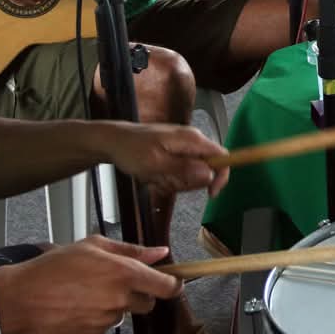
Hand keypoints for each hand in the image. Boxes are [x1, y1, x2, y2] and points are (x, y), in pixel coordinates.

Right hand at [0, 236, 180, 333]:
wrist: (20, 298)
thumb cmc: (53, 267)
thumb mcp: (92, 246)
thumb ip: (131, 250)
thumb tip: (160, 252)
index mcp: (123, 273)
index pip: (165, 286)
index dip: (173, 285)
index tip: (173, 283)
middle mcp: (118, 300)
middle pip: (147, 303)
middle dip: (138, 294)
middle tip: (114, 283)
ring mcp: (105, 321)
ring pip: (123, 314)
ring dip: (113, 306)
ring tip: (86, 293)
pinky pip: (104, 327)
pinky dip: (96, 319)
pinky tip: (77, 307)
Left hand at [103, 121, 230, 196]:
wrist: (113, 141)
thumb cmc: (130, 150)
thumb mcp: (155, 164)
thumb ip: (183, 169)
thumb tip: (210, 174)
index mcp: (191, 139)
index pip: (222, 157)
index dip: (221, 177)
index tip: (209, 194)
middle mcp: (192, 140)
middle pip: (206, 169)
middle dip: (188, 182)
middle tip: (164, 181)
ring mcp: (184, 146)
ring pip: (192, 174)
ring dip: (175, 182)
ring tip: (155, 178)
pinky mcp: (176, 152)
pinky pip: (181, 172)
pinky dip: (168, 179)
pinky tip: (153, 176)